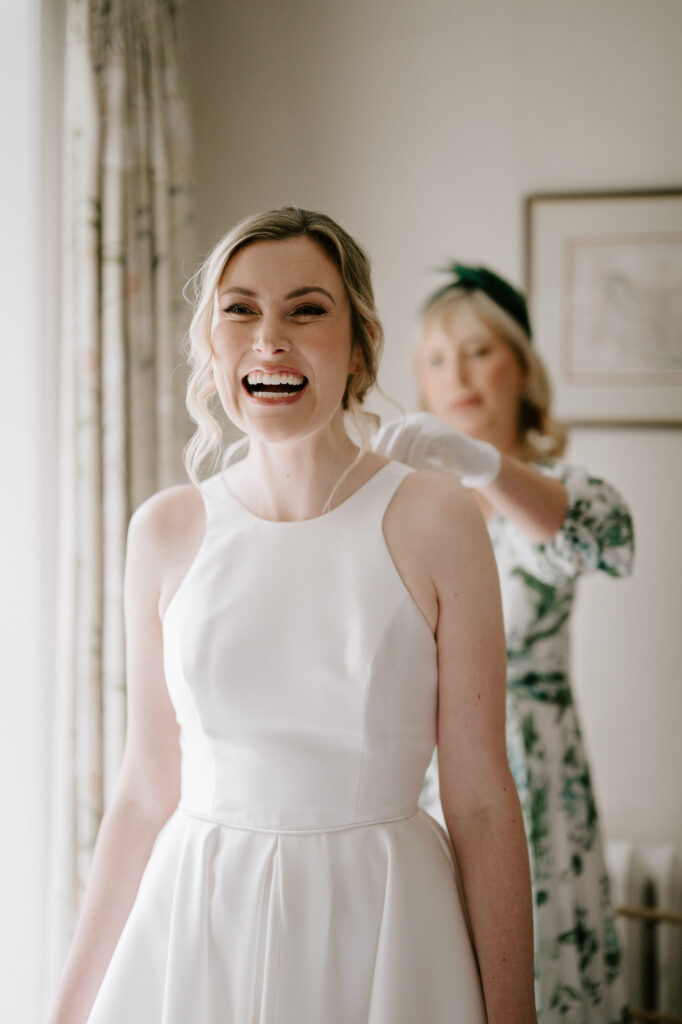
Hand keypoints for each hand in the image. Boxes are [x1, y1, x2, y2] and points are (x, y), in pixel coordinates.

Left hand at [370, 412, 500, 487]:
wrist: (472, 462)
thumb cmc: (439, 464)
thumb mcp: (415, 458)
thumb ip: (398, 457)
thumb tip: (369, 467)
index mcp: (408, 423)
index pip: (385, 431)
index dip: (376, 447)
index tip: (370, 466)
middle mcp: (418, 420)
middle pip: (393, 431)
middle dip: (386, 451)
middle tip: (381, 471)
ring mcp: (432, 424)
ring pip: (407, 436)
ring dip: (400, 455)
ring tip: (396, 473)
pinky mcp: (444, 432)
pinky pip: (424, 441)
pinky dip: (416, 456)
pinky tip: (413, 470)